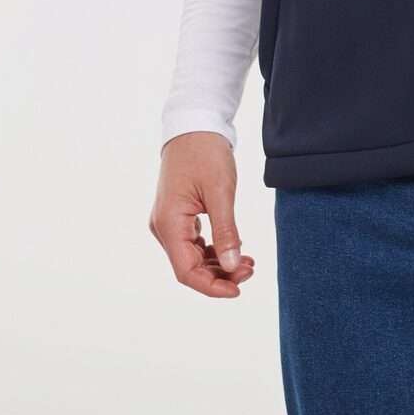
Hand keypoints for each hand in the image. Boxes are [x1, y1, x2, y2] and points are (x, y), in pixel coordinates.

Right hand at [149, 131, 255, 298]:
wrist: (194, 125)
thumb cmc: (205, 153)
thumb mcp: (221, 192)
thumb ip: (227, 231)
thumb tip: (233, 267)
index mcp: (169, 223)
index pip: (186, 271)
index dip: (211, 287)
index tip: (238, 290)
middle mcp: (163, 227)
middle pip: (189, 267)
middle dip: (220, 275)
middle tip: (250, 269)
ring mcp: (168, 221)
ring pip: (192, 257)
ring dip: (218, 264)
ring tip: (247, 262)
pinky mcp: (177, 216)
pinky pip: (193, 243)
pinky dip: (213, 250)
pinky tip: (234, 250)